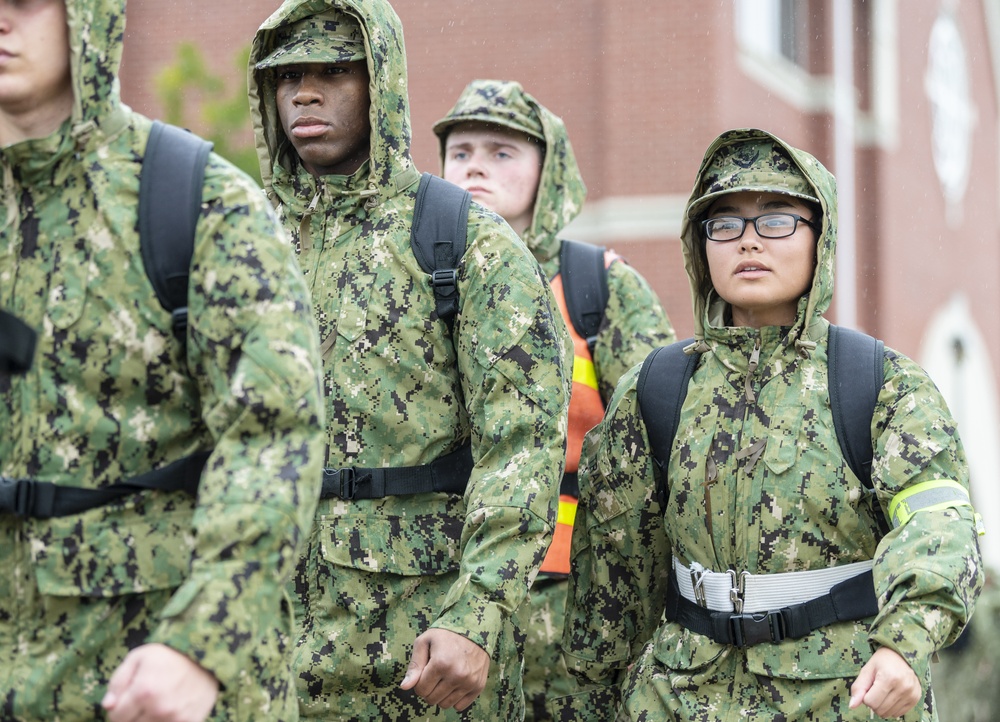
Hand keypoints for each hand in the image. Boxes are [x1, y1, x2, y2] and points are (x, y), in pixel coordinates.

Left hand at [102, 643, 219, 721]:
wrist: (206, 655)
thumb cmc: (168, 655)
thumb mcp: (138, 658)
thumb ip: (118, 682)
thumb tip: (108, 706)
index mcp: (143, 692)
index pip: (116, 717)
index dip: (118, 709)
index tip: (126, 701)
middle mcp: (159, 709)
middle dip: (131, 717)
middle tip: (142, 703)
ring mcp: (176, 719)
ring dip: (148, 720)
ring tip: (155, 706)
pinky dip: (165, 721)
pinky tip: (169, 710)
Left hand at [399, 628, 489, 710]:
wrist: (474, 629)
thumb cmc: (445, 634)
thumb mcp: (424, 642)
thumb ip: (414, 665)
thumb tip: (404, 687)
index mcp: (441, 663)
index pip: (420, 689)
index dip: (419, 682)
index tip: (425, 671)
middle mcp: (457, 675)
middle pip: (432, 699)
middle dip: (429, 689)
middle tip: (435, 674)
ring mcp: (469, 682)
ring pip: (445, 704)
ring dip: (441, 695)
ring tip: (445, 678)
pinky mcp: (478, 686)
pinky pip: (459, 706)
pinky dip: (454, 699)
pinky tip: (455, 684)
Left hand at [849, 646, 921, 717]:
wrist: (903, 655)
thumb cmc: (882, 662)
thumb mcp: (867, 670)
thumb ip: (859, 688)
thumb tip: (852, 705)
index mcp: (889, 678)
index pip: (870, 702)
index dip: (865, 696)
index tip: (869, 687)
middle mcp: (903, 687)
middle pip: (879, 709)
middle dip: (873, 702)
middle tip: (876, 689)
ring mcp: (911, 694)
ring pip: (889, 714)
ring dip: (882, 706)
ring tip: (884, 692)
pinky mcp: (916, 699)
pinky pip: (899, 714)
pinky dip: (891, 708)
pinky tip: (892, 696)